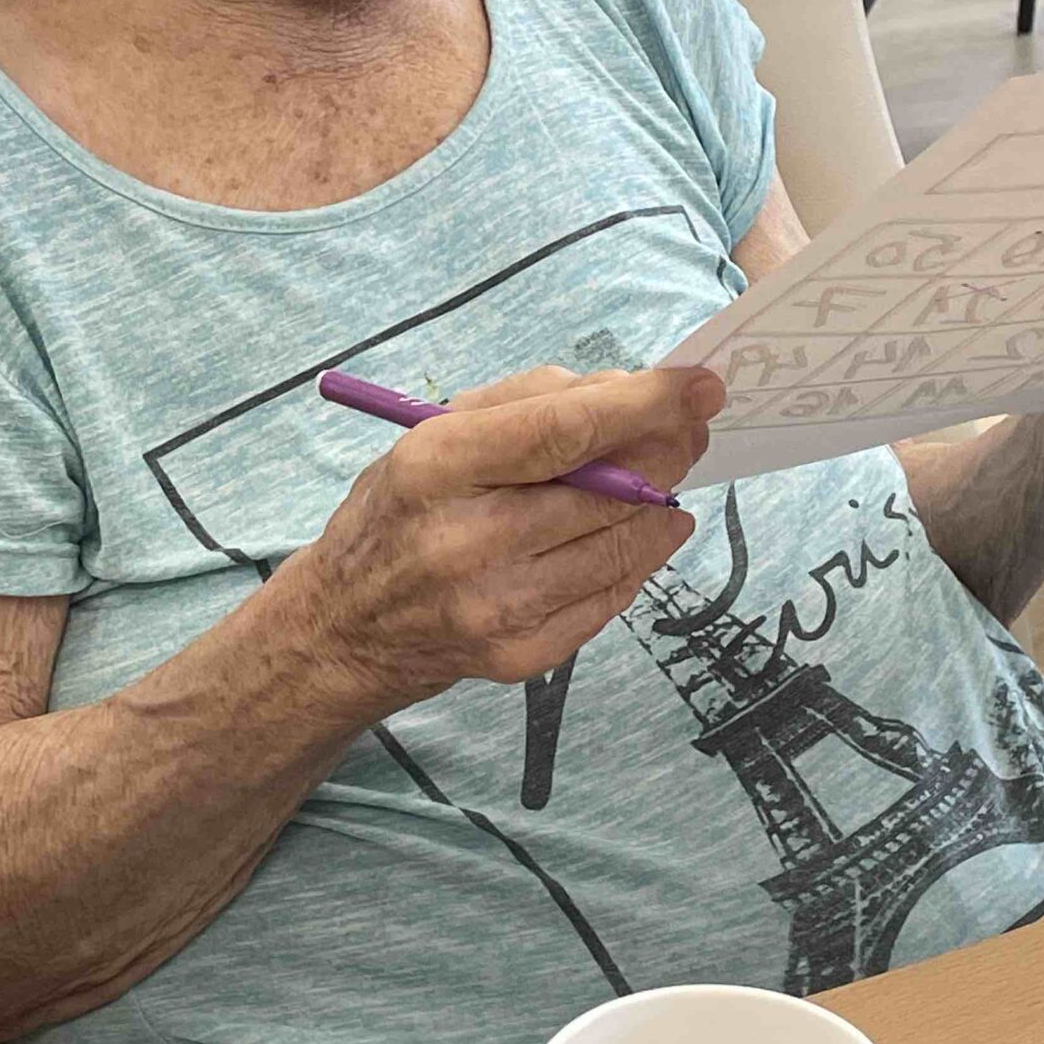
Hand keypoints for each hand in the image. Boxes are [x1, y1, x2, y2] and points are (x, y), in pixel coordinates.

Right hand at [276, 364, 723, 713]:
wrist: (345, 628)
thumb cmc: (400, 510)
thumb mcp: (434, 433)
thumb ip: (528, 401)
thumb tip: (625, 392)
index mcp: (436, 468)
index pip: (561, 432)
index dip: (642, 406)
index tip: (698, 386)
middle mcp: (464, 542)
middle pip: (605, 492)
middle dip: (667, 453)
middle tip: (693, 428)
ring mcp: (496, 608)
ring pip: (621, 547)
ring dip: (660, 508)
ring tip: (663, 483)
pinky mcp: (521, 657)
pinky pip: (610, 598)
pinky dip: (634, 560)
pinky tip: (633, 536)